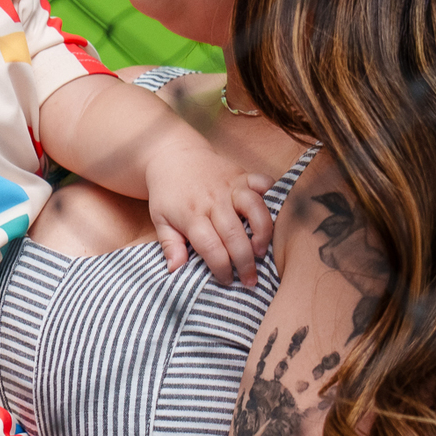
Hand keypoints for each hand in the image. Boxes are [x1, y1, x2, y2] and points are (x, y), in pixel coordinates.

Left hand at [145, 142, 273, 286]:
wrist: (173, 155)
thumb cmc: (168, 193)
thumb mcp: (160, 220)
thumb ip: (170, 245)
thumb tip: (176, 269)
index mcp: (191, 215)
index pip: (210, 247)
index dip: (221, 268)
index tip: (226, 281)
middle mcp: (213, 200)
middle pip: (234, 234)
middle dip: (244, 261)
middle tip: (250, 280)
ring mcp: (230, 186)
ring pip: (254, 208)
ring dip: (263, 232)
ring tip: (261, 251)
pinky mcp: (242, 174)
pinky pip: (263, 183)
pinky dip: (273, 196)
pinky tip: (275, 215)